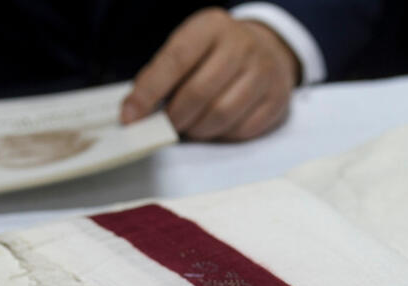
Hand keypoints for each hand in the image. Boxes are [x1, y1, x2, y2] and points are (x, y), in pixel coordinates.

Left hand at [120, 8, 298, 140]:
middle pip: (198, 94)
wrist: (267, 50)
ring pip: (221, 116)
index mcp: (211, 26)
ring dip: (197, 130)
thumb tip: (136, 113)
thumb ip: (163, 74)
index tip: (130, 117)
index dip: (148, 92)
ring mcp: (264, 72)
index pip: (175, 61)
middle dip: (174, 118)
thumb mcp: (189, 47)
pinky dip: (222, 136)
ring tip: (190, 127)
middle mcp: (241, 45)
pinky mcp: (277, 100)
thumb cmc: (215, 54)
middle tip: (165, 127)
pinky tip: (215, 127)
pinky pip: (242, 130)